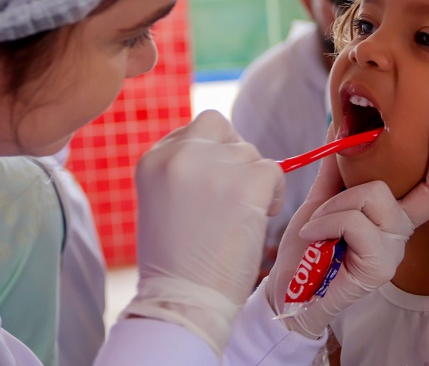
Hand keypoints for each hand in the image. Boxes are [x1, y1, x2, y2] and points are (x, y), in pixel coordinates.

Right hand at [121, 110, 284, 354]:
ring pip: (251, 153)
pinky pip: (275, 171)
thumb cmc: (176, 261)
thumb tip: (224, 150)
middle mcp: (181, 154)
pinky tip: (258, 219)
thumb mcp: (163, 201)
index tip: (214, 183)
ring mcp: (215, 167)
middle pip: (225, 130)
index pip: (197, 128)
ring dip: (254, 181)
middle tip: (233, 196)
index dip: (213, 152)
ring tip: (238, 219)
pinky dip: (274, 193)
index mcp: (153, 159)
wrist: (185, 301)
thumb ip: (186, 170)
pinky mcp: (248, 183)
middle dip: (235, 157)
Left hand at [265, 117, 428, 337]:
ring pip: (375, 194)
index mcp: (393, 215)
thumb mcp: (324, 199)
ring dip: (336, 203)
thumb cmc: (307, 247)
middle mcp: (400, 232)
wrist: (286, 292)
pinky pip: (355, 220)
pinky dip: (326, 221)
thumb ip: (338, 168)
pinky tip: (313, 234)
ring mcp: (393, 251)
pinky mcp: (379, 268)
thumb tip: (341, 125)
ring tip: (317, 223)